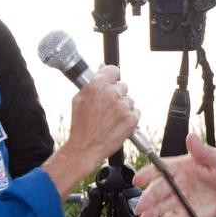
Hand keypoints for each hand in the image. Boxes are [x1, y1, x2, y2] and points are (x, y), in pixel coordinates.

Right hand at [43, 65, 139, 195]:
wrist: (85, 148)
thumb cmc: (80, 124)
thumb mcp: (79, 99)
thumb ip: (92, 82)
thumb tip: (102, 68)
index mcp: (97, 85)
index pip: (114, 70)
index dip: (112, 77)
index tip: (111, 82)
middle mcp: (112, 94)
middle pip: (123, 86)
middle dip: (117, 94)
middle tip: (107, 107)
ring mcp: (123, 107)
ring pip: (129, 100)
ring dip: (123, 107)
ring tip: (110, 119)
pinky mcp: (132, 119)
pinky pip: (136, 112)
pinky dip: (129, 118)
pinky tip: (117, 124)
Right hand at [132, 133, 215, 216]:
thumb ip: (202, 151)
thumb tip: (191, 137)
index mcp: (179, 167)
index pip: (159, 169)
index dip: (147, 174)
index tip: (138, 180)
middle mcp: (175, 184)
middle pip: (157, 191)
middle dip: (147, 199)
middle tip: (141, 206)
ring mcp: (178, 200)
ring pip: (160, 208)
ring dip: (150, 215)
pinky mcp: (184, 215)